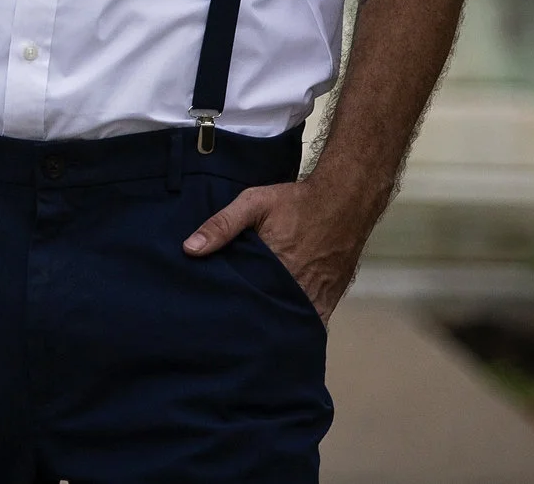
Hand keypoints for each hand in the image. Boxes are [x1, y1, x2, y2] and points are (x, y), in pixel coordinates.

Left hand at [182, 179, 369, 322]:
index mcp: (274, 267)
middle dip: (248, 320)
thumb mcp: (253, 204)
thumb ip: (221, 225)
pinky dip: (298, 326)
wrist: (345, 201)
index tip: (214, 313)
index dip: (229, 307)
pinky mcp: (331, 297)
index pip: (244, 299)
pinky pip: (313, 321)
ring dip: (273, 324)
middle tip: (228, 326)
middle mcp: (296, 286)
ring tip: (251, 332)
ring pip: (289, 321)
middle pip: (266, 314)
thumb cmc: (296, 201)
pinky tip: (283, 329)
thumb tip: (189, 249)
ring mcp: (316, 295)